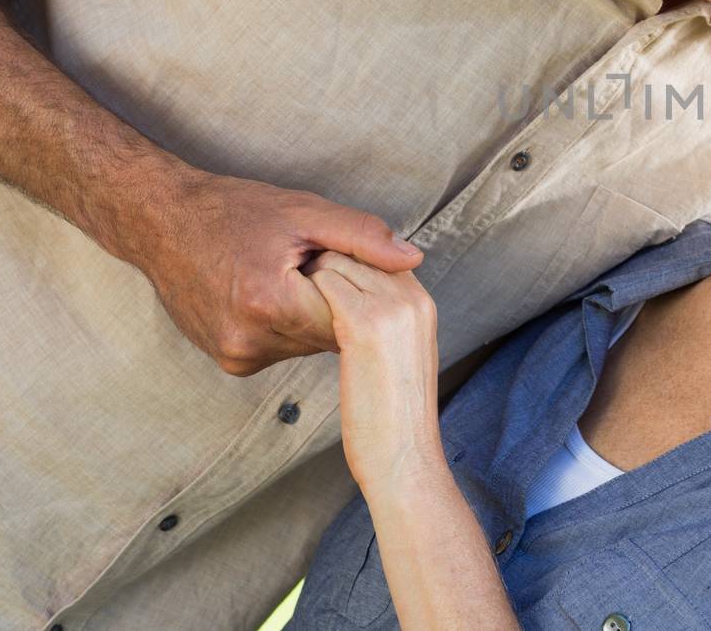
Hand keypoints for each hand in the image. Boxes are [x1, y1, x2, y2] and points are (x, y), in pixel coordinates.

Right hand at [131, 168, 424, 376]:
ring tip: (290, 275)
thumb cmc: (233, 211)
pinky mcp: (232, 362)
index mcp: (270, 304)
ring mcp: (238, 357)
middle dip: (338, 301)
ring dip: (313, 314)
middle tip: (318, 262)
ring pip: (310, 344)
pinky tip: (271, 292)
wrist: (162, 225)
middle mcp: (251, 341)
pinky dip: (290, 323)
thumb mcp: (304, 212)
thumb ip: (362, 237)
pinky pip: (285, 347)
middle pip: (332, 333)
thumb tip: (413, 260)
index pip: (351, 314)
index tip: (351, 262)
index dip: (359, 286)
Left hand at [306, 250, 444, 488]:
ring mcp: (392, 307)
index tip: (316, 287)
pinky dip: (300, 291)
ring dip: (308, 277)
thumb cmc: (393, 423)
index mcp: (422, 304)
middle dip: (323, 265)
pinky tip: (289, 316)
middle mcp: (412, 297)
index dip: (345, 267)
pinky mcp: (364, 322)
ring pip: (337, 260)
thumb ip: (386, 330)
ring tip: (289, 304)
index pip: (378, 257)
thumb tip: (358, 313)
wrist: (404, 460)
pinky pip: (325, 282)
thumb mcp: (399, 364)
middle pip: (358, 251)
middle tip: (293, 289)